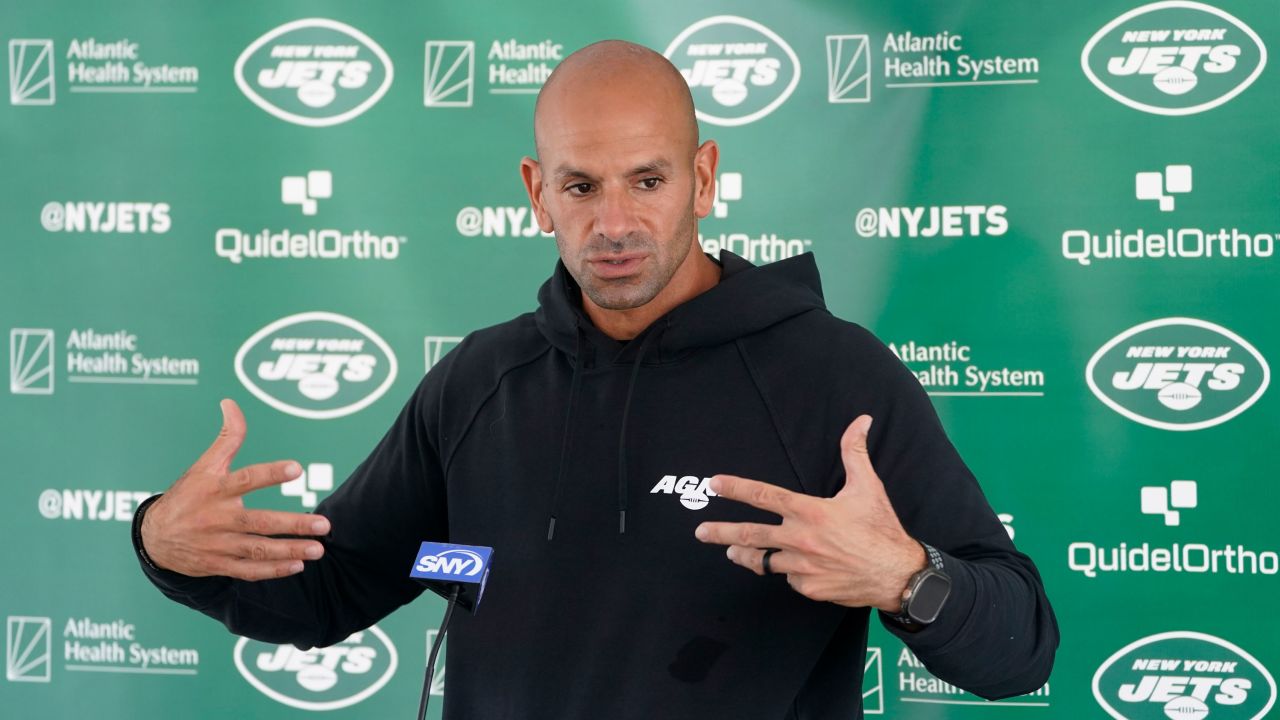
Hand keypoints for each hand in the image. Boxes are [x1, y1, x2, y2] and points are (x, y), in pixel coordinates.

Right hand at [140, 399, 331, 580]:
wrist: (153, 537)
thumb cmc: (187, 495)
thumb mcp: (203, 465)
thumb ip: (226, 437)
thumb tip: (231, 403)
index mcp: (215, 489)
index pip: (245, 479)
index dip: (270, 473)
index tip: (296, 468)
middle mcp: (217, 518)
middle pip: (259, 522)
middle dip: (293, 524)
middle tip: (323, 524)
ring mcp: (218, 544)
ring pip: (257, 550)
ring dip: (289, 551)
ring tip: (318, 549)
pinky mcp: (218, 565)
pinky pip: (248, 570)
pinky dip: (273, 570)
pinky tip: (297, 565)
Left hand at [694, 415, 924, 611]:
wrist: (898, 575)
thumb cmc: (882, 529)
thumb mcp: (868, 487)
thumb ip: (855, 453)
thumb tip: (860, 420)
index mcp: (810, 512)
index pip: (764, 496)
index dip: (736, 488)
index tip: (714, 484)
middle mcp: (800, 540)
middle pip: (751, 535)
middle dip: (721, 532)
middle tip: (700, 531)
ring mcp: (802, 568)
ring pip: (764, 561)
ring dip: (745, 555)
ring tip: (731, 551)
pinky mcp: (809, 588)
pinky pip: (789, 578)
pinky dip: (788, 572)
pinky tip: (791, 568)